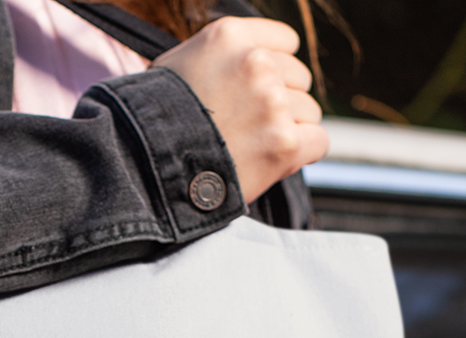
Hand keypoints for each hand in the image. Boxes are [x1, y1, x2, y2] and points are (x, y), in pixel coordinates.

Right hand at [153, 18, 328, 204]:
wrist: (146, 173)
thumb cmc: (154, 125)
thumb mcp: (178, 67)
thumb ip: (219, 58)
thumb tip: (247, 59)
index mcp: (229, 36)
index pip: (286, 43)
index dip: (275, 72)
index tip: (259, 94)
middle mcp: (255, 63)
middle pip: (299, 79)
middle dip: (280, 104)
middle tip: (248, 130)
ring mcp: (272, 103)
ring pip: (309, 112)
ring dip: (287, 131)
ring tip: (251, 149)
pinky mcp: (284, 143)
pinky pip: (319, 142)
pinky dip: (302, 155)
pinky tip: (274, 162)